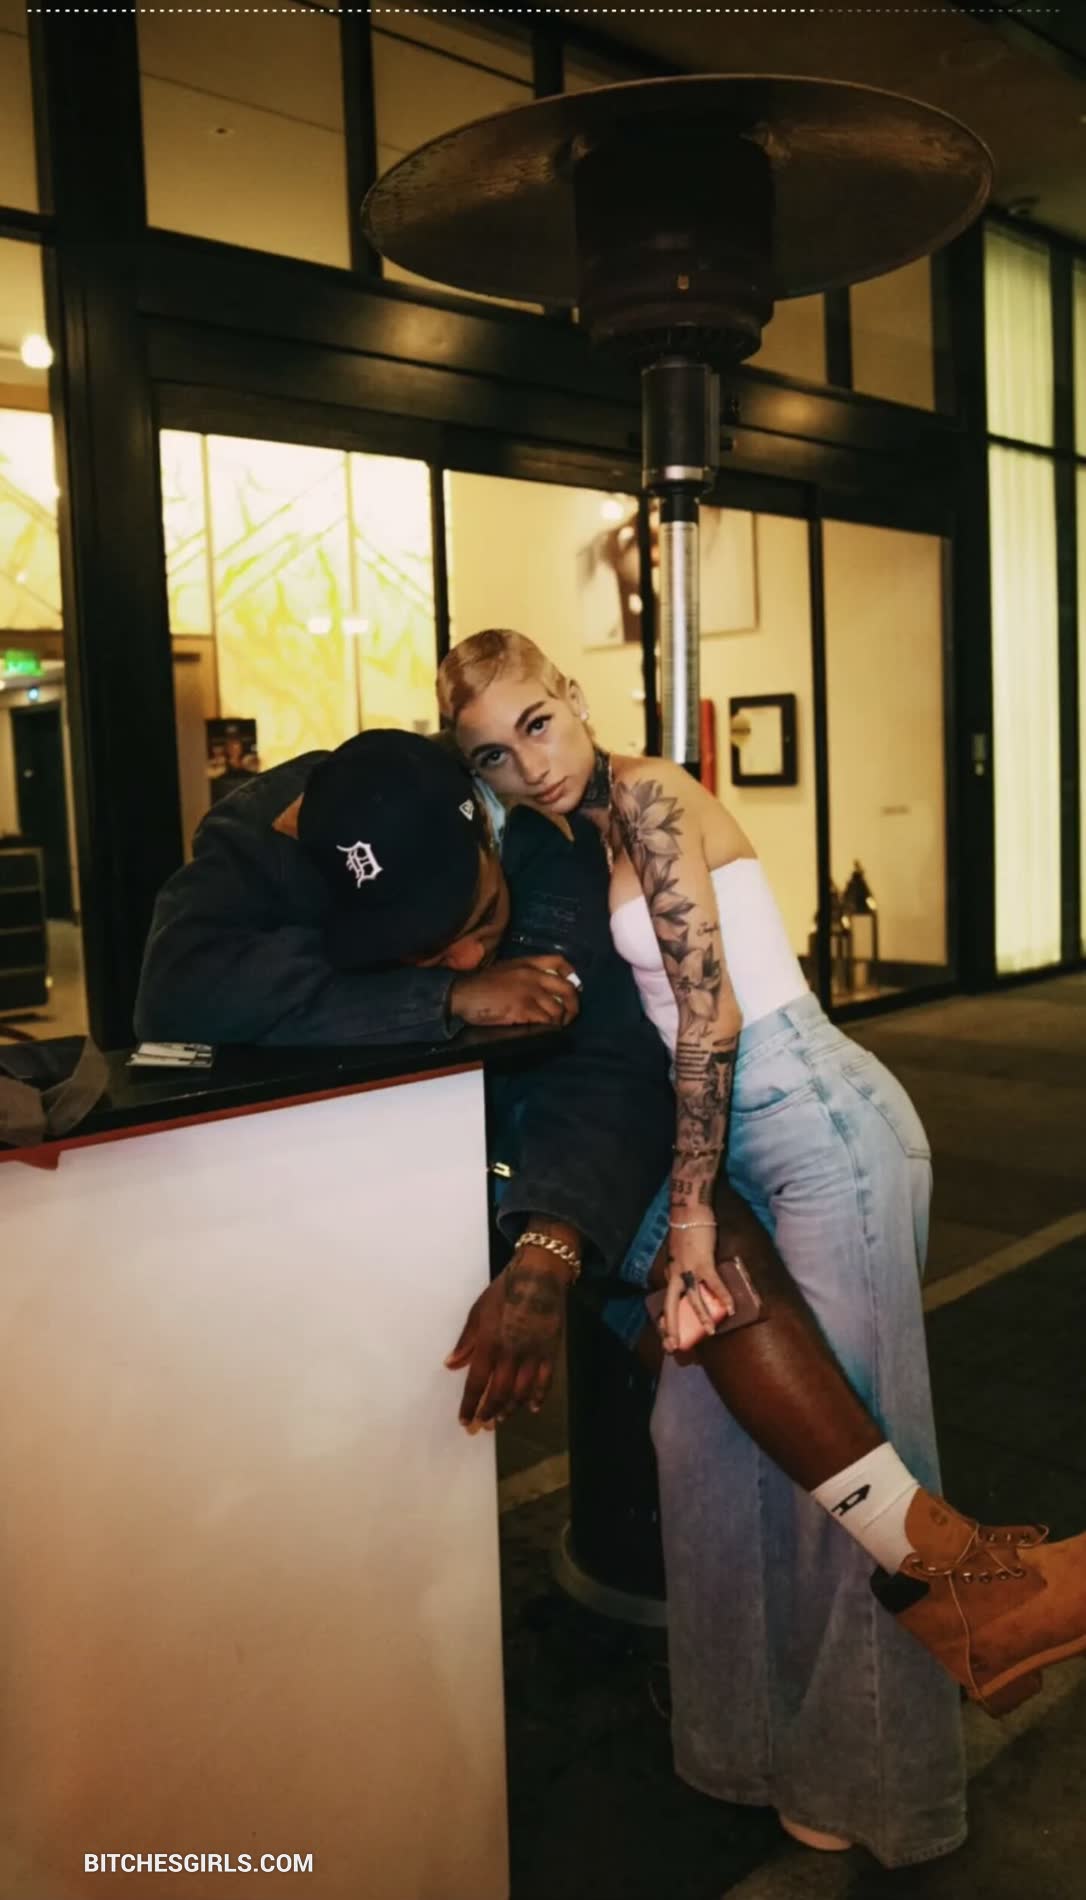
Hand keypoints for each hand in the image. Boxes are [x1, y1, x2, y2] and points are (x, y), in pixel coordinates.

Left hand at [443, 1238, 571, 1429]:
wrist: (539, 1275)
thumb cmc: (503, 1291)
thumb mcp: (477, 1311)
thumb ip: (466, 1340)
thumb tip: (450, 1365)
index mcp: (489, 1343)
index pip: (477, 1382)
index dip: (470, 1404)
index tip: (464, 1421)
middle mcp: (510, 1353)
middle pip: (499, 1392)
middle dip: (488, 1412)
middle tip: (481, 1427)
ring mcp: (533, 1354)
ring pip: (521, 1391)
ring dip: (510, 1408)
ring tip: (501, 1419)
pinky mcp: (550, 1351)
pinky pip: (545, 1381)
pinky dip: (538, 1397)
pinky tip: (532, 1408)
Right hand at [450, 956, 581, 1028]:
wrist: (461, 993)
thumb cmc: (479, 984)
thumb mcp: (505, 970)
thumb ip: (524, 974)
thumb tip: (540, 988)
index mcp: (527, 963)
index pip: (560, 962)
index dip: (571, 975)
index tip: (574, 986)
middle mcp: (532, 975)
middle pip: (567, 989)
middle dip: (573, 1005)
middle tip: (569, 1016)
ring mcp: (529, 992)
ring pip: (558, 1009)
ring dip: (559, 1021)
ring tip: (554, 1027)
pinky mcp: (523, 1009)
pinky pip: (545, 1020)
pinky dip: (548, 1027)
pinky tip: (543, 1031)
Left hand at [660, 1222, 733, 1353]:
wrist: (689, 1210)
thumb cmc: (687, 1232)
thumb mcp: (680, 1255)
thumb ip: (683, 1270)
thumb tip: (692, 1283)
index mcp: (670, 1274)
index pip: (665, 1302)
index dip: (665, 1322)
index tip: (666, 1340)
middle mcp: (675, 1274)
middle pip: (671, 1306)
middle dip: (672, 1328)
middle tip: (673, 1347)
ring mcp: (688, 1269)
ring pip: (693, 1298)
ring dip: (702, 1316)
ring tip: (709, 1332)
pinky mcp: (703, 1262)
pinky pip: (713, 1283)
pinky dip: (722, 1295)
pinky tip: (730, 1307)